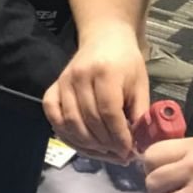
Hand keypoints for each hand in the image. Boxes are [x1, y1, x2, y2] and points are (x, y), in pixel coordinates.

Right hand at [44, 27, 149, 161]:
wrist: (104, 38)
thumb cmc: (126, 62)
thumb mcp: (140, 85)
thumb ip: (139, 113)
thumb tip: (138, 144)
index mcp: (105, 73)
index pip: (109, 112)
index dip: (119, 136)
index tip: (128, 151)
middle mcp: (80, 77)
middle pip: (89, 120)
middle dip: (106, 144)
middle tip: (119, 155)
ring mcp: (63, 82)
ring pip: (70, 122)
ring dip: (87, 143)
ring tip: (104, 151)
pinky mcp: (53, 86)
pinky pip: (52, 114)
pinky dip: (65, 132)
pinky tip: (80, 140)